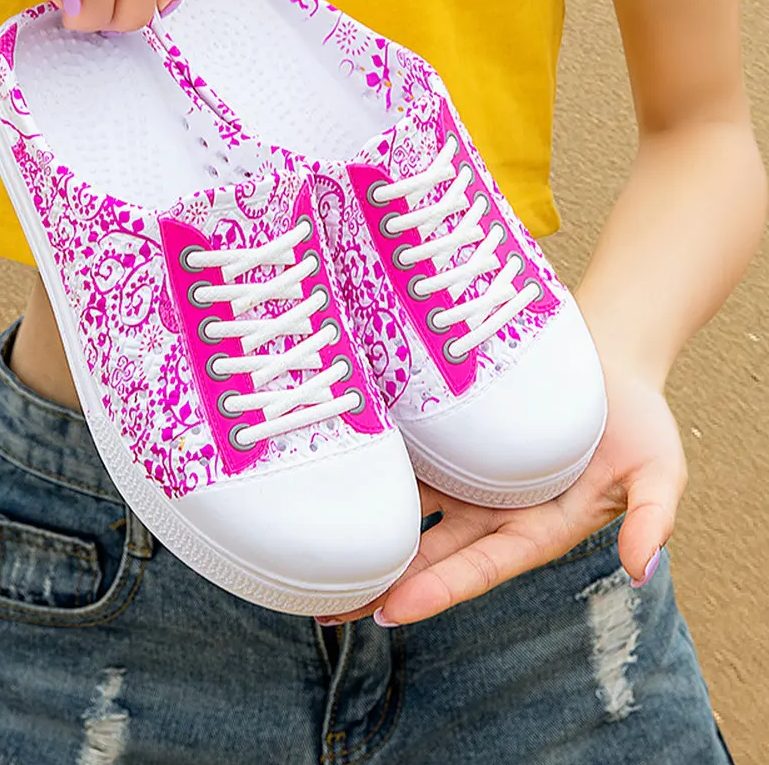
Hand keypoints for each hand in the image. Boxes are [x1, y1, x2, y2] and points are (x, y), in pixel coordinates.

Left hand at [328, 359, 686, 626]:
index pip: (478, 569)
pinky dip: (373, 472)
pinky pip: (407, 456)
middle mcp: (490, 511)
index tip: (390, 613)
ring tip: (314, 556)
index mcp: (533, 530)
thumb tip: (640, 569)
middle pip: (428, 553)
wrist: (606, 357)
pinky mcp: (449, 435)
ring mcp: (465, 474)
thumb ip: (650, 518)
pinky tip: (332, 481)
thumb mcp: (658, 470)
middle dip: (382, 582)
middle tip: (327, 608)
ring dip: (365, 532)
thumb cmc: (636, 419)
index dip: (437, 590)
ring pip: (407, 509)